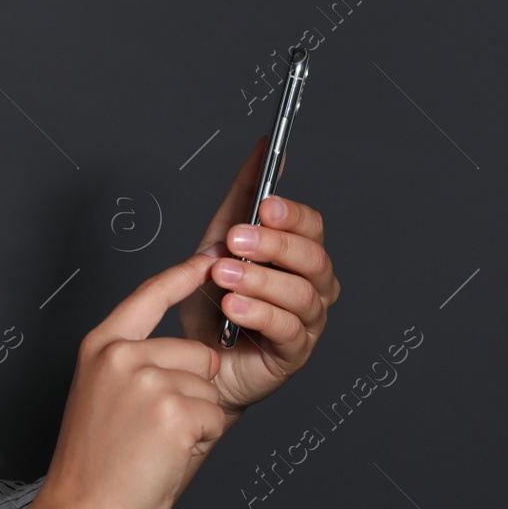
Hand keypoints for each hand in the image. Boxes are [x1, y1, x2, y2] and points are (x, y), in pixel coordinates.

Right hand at [24, 255, 231, 508]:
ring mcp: (147, 381)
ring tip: (158, 444)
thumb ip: (143, 363)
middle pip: (195, 352)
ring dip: (198, 418)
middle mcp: (120, 356)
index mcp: (101, 346)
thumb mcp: (107, 394)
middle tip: (154, 428)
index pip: (148, 295)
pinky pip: (215, 416)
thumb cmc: (97, 466)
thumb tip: (196, 352)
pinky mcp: (173, 411)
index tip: (207, 257)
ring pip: (208, 387)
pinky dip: (202, 441)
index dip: (183, 275)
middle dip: (192, 390)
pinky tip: (167, 454)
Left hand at [177, 133, 339, 425]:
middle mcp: (312, 286)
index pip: (311, 226)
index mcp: (297, 255)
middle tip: (236, 241)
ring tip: (225, 276)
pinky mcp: (295, 354)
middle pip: (313, 257)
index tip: (264, 206)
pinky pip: (289, 330)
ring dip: (260, 280)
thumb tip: (263, 148)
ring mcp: (308, 321)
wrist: (194, 360)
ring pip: (302, 293)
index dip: (292, 214)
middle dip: (274, 245)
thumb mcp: (217, 241)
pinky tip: (235, 307)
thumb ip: (241, 198)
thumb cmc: (212, 303)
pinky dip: (260, 313)